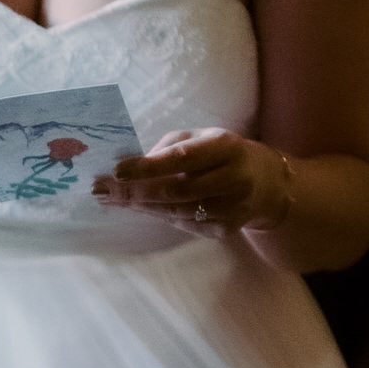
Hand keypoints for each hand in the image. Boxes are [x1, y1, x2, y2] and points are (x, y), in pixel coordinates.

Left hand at [92, 127, 288, 233]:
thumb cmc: (222, 154)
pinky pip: (184, 223)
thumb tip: (131, 166)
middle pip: (175, 191)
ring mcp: (232, 208)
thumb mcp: (202, 138)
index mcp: (226, 147)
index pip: (182, 158)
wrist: (266, 184)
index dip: (148, 166)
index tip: (116, 170)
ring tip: (111, 199)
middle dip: (134, 192)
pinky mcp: (226, 229)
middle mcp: (233, 178)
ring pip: (176, 211)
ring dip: (140, 207)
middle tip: (101, 190)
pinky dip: (158, 215)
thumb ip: (170, 147)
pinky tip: (138, 208)